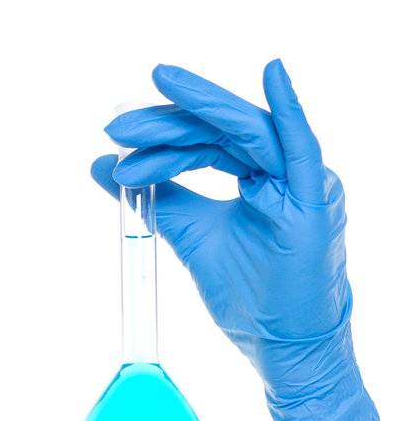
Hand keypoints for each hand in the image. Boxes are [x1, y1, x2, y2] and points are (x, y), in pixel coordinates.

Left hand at [91, 59, 400, 420]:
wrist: (284, 349)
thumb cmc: (251, 297)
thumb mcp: (192, 236)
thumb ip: (158, 198)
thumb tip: (104, 166)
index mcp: (258, 176)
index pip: (205, 142)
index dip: (161, 137)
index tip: (115, 140)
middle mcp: (282, 172)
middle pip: (221, 131)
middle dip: (168, 122)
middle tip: (118, 124)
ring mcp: (302, 183)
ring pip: (248, 132)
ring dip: (202, 110)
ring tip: (160, 87)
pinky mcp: (315, 202)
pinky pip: (303, 148)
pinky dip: (290, 108)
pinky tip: (273, 71)